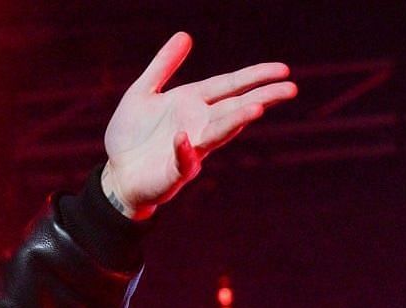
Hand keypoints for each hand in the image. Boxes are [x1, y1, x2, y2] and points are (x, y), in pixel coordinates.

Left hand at [102, 31, 296, 218]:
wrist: (115, 175)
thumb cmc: (131, 136)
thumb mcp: (142, 92)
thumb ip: (162, 65)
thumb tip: (185, 34)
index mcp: (192, 103)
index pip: (229, 86)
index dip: (254, 76)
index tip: (283, 69)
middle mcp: (198, 124)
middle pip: (234, 108)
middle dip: (261, 98)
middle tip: (290, 89)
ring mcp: (189, 149)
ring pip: (217, 133)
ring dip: (235, 121)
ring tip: (257, 110)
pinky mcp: (173, 172)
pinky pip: (181, 160)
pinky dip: (183, 149)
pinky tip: (183, 137)